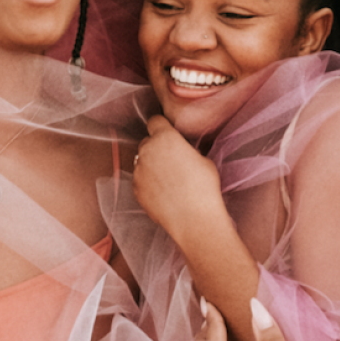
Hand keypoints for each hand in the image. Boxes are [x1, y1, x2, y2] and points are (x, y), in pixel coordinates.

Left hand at [132, 116, 226, 242]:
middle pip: (147, 142)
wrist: (194, 219)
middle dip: (157, 148)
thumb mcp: (203, 160)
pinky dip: (148, 183)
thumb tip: (182, 153)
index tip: (168, 134)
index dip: (162, 127)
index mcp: (165, 138)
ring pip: (142, 162)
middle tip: (172, 160)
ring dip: (151, 166)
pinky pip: (140, 180)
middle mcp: (147, 151)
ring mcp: (138, 171)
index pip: (155, 121)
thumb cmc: (204, 187)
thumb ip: (187, 150)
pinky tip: (164, 193)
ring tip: (169, 180)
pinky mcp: (135, 189)